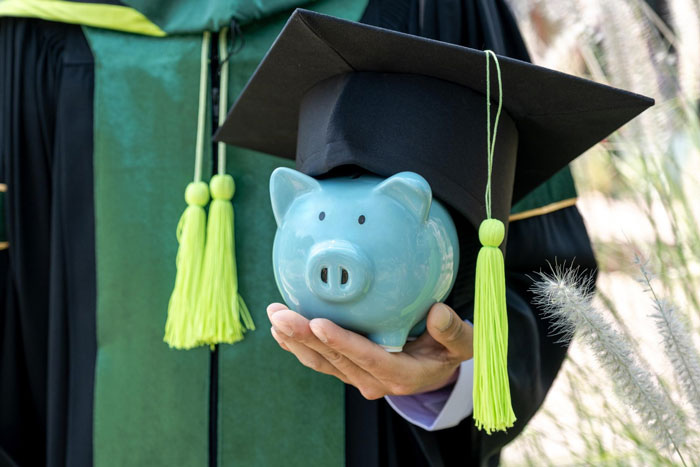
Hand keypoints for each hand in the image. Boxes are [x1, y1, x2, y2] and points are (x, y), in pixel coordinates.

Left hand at [267, 302, 472, 399]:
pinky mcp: (349, 370)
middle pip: (336, 359)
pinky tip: (280, 330)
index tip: (319, 324)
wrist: (438, 367)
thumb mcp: (462, 342)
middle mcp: (375, 380)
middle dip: (305, 336)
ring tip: (275, 317)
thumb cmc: (450, 350)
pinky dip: (299, 345)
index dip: (342, 342)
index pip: (368, 358)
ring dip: (295, 340)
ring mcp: (359, 377)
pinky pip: (320, 361)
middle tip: (281, 315)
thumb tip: (437, 313)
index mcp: (402, 375)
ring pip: (322, 362)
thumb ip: (452, 330)